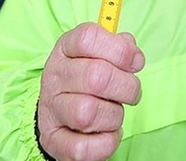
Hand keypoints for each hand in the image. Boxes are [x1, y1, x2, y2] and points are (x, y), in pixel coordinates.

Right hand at [37, 22, 144, 160]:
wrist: (58, 116)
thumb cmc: (86, 82)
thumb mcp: (98, 56)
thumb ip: (119, 48)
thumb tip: (133, 52)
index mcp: (65, 50)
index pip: (88, 38)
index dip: (120, 50)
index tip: (135, 63)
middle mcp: (54, 77)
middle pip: (97, 76)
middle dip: (127, 87)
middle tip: (130, 93)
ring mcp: (51, 110)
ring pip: (89, 112)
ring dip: (114, 116)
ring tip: (114, 113)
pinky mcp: (53, 140)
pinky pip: (84, 147)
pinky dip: (106, 142)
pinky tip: (107, 133)